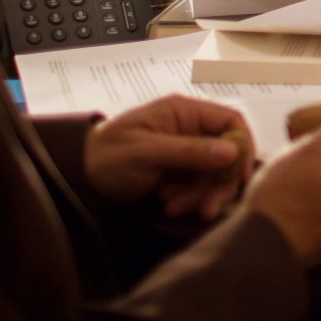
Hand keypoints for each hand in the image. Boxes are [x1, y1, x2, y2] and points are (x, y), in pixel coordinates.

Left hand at [84, 95, 251, 220]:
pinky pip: (199, 187)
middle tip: (206, 208)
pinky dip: (188, 200)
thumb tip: (233, 151)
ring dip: (200, 195)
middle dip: (218, 182)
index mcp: (184, 112)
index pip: (230, 121)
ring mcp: (186, 152)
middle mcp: (190, 129)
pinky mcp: (179, 174)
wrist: (77, 177)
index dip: (242, 146)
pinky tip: (167, 205)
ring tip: (173, 207)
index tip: (240, 176)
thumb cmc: (108, 156)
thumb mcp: (147, 152)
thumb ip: (189, 151)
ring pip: (214, 174)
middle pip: (227, 153)